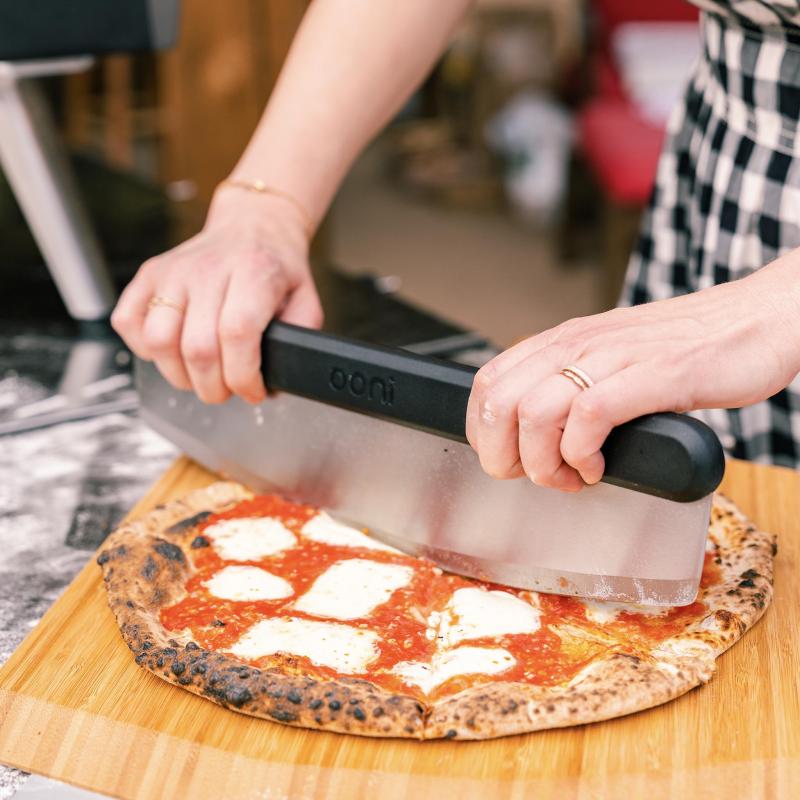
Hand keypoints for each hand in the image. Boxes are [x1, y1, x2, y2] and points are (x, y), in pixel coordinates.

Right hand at [112, 186, 321, 403]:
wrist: (253, 227)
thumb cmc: (276, 268)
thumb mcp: (306, 300)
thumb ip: (300, 338)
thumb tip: (281, 377)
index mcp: (253, 273)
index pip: (237, 334)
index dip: (243, 376)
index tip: (254, 390)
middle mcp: (208, 270)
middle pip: (198, 348)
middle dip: (214, 387)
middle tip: (228, 390)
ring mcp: (173, 271)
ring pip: (159, 341)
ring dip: (180, 375)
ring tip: (201, 376)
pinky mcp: (148, 274)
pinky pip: (128, 322)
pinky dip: (145, 350)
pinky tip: (173, 352)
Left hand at [465, 267, 799, 490]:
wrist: (757, 321)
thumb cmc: (685, 348)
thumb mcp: (611, 361)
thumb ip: (573, 386)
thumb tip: (536, 434)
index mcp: (564, 341)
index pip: (487, 383)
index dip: (483, 432)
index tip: (508, 460)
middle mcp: (580, 344)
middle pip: (499, 403)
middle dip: (504, 456)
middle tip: (535, 476)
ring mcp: (614, 357)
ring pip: (536, 414)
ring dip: (545, 463)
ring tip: (573, 476)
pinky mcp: (654, 376)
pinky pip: (590, 417)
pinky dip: (583, 454)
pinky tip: (599, 466)